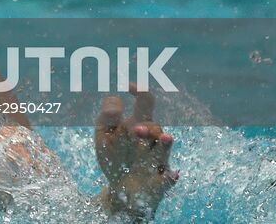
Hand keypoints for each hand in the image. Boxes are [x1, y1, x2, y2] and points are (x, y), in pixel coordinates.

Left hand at [95, 84, 178, 219]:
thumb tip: (117, 101)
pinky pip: (167, 181)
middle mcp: (151, 141)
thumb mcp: (103, 134)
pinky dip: (170, 178)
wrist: (120, 191)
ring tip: (165, 137)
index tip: (129, 86)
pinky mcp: (158, 184)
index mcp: (138, 124)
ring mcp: (155, 162)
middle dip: (147, 127)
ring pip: (163, 151)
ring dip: (163, 144)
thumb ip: (107, 116)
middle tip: (135, 128)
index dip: (141, 91)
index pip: (145, 103)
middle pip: (155, 127)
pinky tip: (172, 175)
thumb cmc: (113, 157)